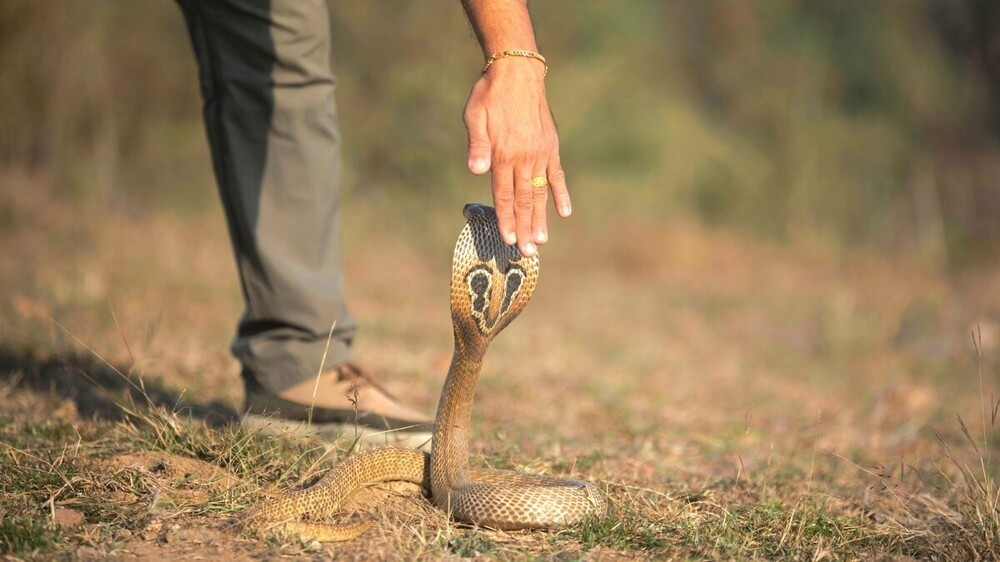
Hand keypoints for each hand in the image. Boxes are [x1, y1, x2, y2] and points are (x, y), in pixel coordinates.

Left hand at [463, 61, 570, 256]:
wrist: (518, 72)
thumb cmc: (489, 94)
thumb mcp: (475, 115)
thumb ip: (477, 144)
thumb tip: (476, 170)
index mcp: (504, 154)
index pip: (504, 195)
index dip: (506, 219)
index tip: (508, 240)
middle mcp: (525, 158)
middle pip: (524, 200)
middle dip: (524, 228)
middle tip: (526, 253)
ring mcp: (541, 154)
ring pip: (541, 193)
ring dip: (540, 218)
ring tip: (540, 241)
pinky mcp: (551, 146)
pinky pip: (557, 175)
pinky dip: (561, 194)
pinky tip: (564, 212)